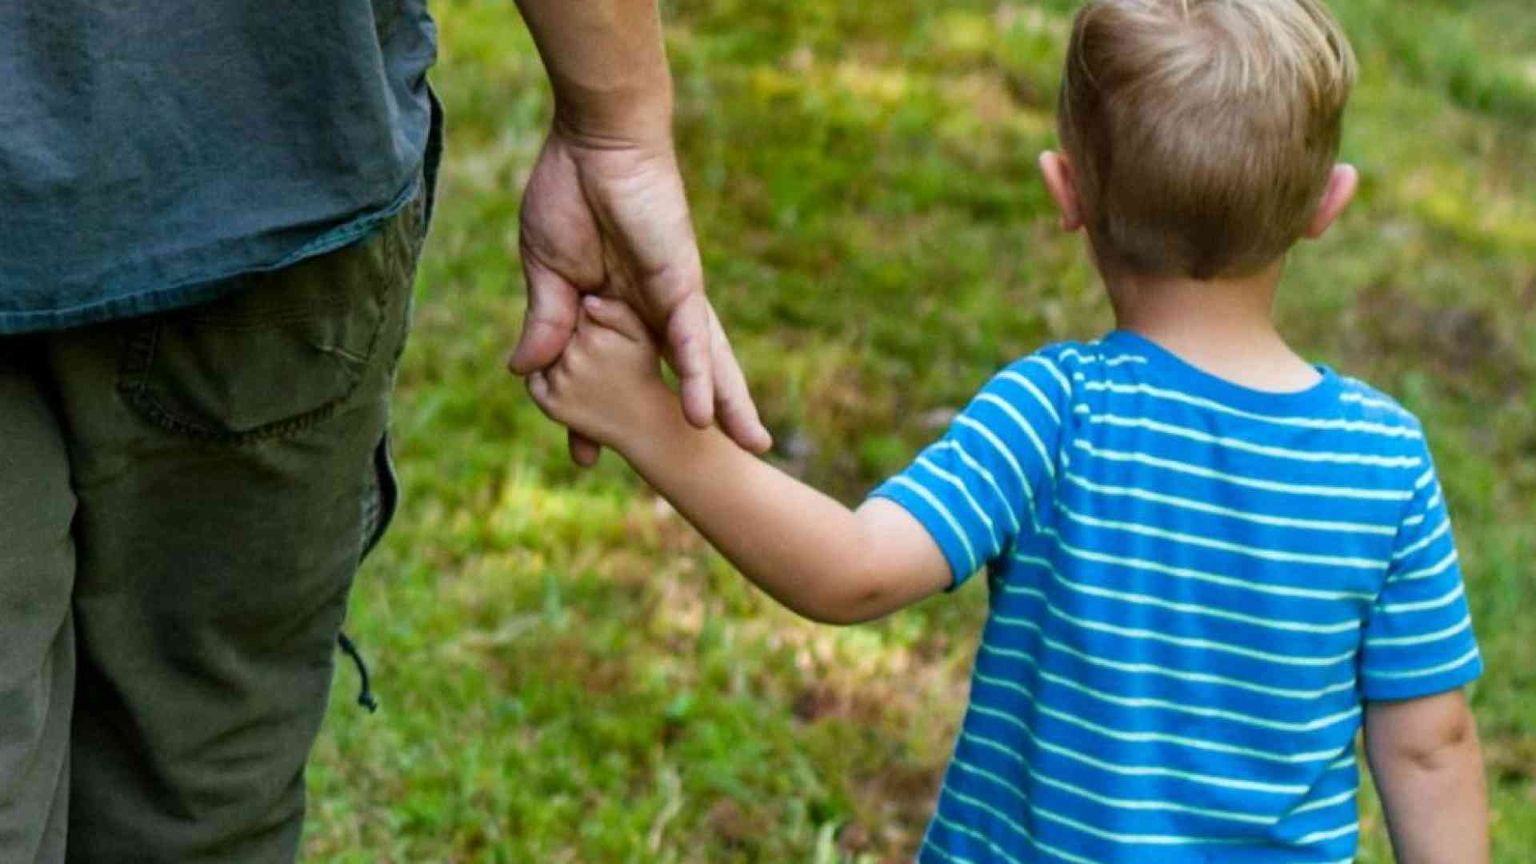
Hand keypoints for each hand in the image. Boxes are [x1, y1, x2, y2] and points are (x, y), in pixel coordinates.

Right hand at [508, 125, 770, 464]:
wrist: (592, 142)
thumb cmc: (569, 194)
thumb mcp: (546, 274)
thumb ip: (546, 324)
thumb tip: (523, 372)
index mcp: (618, 311)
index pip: (615, 375)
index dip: (597, 416)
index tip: (585, 459)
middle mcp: (652, 312)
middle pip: (682, 374)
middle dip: (696, 418)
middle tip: (729, 462)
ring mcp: (670, 298)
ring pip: (704, 361)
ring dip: (723, 406)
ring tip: (745, 447)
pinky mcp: (679, 282)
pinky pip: (691, 337)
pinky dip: (696, 376)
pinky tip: (702, 414)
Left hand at [526, 296, 674, 455]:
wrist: (644, 424)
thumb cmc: (643, 373)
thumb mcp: (641, 335)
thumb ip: (617, 311)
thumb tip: (587, 302)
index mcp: (595, 335)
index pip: (576, 310)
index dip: (587, 319)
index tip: (601, 332)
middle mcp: (574, 357)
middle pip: (557, 332)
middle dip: (570, 337)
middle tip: (595, 355)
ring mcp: (560, 382)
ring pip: (544, 354)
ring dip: (556, 356)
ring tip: (586, 370)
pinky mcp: (551, 404)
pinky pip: (534, 379)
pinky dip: (544, 377)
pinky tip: (569, 381)